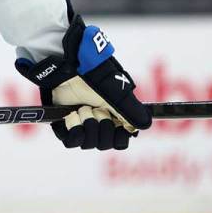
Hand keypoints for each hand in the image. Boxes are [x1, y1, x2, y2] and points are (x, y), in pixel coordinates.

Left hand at [18, 16, 150, 149]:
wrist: (66, 68)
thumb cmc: (93, 76)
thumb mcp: (116, 93)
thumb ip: (131, 110)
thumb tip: (147, 124)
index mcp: (114, 115)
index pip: (120, 141)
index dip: (118, 136)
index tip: (116, 123)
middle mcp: (98, 122)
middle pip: (104, 144)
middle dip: (101, 125)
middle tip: (96, 108)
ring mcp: (81, 124)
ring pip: (89, 144)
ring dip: (87, 124)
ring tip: (82, 108)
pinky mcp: (64, 125)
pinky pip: (71, 141)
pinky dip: (73, 129)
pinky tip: (71, 114)